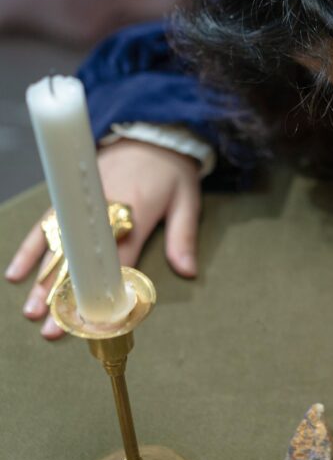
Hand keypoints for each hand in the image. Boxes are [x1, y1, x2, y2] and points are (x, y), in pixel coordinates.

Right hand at [4, 139, 201, 339]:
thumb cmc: (171, 170)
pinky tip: (16, 274)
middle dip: (63, 298)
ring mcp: (81, 205)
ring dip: (41, 281)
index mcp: (134, 214)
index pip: (118, 261)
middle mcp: (102, 211)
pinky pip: (44, 226)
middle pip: (79, 261)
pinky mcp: (69, 198)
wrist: (152, 131)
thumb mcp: (187, 200)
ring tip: (31, 312)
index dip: (106, 292)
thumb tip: (188, 272)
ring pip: (56, 248)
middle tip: (52, 328)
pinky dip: (30, 250)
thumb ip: (183, 237)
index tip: (94, 318)